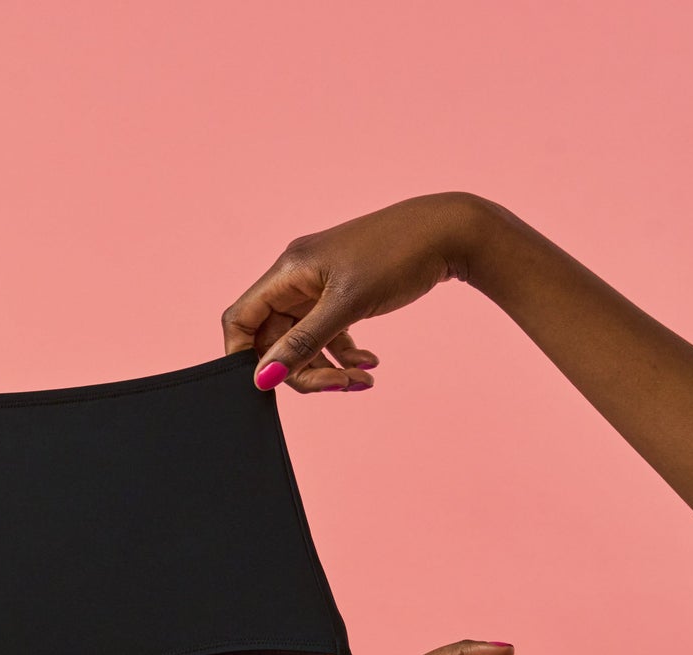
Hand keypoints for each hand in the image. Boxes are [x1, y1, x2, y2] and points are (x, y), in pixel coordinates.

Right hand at [222, 191, 497, 392]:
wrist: (450, 232)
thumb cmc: (398, 254)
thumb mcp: (348, 304)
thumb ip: (304, 343)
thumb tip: (265, 378)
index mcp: (288, 272)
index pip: (241, 319)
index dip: (245, 355)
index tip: (268, 385)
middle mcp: (297, 278)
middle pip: (275, 339)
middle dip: (303, 369)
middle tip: (338, 385)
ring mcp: (320, 286)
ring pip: (305, 341)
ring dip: (328, 367)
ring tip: (361, 381)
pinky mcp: (344, 294)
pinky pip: (331, 334)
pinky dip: (347, 354)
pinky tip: (371, 365)